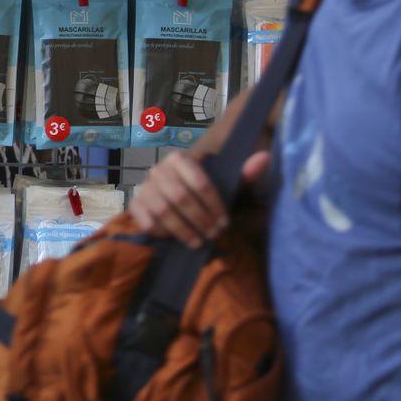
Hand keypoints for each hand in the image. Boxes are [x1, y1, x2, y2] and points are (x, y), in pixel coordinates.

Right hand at [129, 150, 269, 247]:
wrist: (179, 199)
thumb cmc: (207, 193)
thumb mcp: (228, 183)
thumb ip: (245, 173)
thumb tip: (264, 158)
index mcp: (180, 158)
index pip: (199, 181)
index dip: (214, 205)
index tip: (225, 222)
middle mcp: (158, 169)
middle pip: (180, 197)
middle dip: (199, 219)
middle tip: (214, 234)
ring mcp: (144, 187)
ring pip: (162, 210)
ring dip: (182, 229)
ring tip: (198, 242)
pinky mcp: (135, 204)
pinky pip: (145, 219)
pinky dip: (161, 231)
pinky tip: (175, 239)